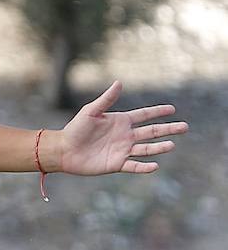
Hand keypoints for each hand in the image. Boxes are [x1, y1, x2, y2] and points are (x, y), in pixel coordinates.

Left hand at [59, 81, 187, 175]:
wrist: (64, 150)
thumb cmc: (75, 129)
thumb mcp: (91, 111)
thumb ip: (106, 99)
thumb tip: (119, 82)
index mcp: (120, 121)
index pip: (144, 115)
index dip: (157, 112)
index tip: (173, 109)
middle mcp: (125, 136)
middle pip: (151, 132)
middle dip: (168, 129)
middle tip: (185, 127)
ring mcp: (122, 150)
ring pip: (146, 149)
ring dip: (159, 147)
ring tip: (172, 144)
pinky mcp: (117, 164)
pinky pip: (134, 166)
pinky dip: (144, 167)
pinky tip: (155, 165)